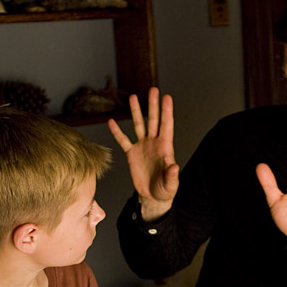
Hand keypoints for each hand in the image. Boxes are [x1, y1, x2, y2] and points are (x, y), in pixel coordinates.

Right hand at [108, 87, 178, 220]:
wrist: (152, 197)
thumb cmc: (165, 190)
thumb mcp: (171, 184)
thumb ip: (172, 175)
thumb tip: (174, 165)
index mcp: (165, 147)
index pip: (166, 126)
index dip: (167, 112)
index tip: (167, 97)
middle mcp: (154, 143)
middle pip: (153, 120)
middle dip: (153, 105)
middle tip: (153, 89)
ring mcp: (143, 147)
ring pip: (139, 125)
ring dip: (136, 111)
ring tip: (133, 97)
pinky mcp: (132, 154)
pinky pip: (123, 140)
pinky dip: (117, 131)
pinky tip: (111, 121)